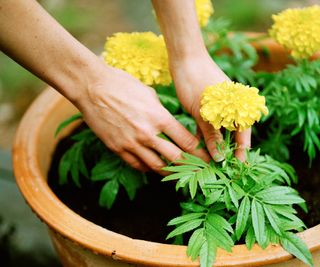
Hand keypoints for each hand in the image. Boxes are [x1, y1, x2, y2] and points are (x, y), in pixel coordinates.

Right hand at [76, 64, 209, 173]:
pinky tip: (152, 167)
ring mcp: (131, 143)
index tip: (205, 156)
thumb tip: (168, 123)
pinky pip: (136, 164)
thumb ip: (161, 112)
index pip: (186, 140)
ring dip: (169, 172)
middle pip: (175, 157)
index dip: (198, 151)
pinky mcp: (117, 148)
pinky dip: (147, 168)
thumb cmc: (122, 84)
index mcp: (159, 117)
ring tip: (177, 174)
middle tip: (198, 171)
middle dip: (190, 166)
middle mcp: (148, 133)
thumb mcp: (149, 94)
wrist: (92, 87)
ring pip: (156, 166)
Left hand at [171, 53, 250, 160]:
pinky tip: (198, 145)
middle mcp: (231, 106)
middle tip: (219, 168)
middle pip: (232, 134)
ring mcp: (219, 105)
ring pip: (218, 129)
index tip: (238, 168)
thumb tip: (219, 157)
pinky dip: (204, 134)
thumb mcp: (203, 111)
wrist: (184, 57)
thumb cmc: (196, 81)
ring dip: (213, 143)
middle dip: (226, 150)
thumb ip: (212, 135)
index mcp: (238, 106)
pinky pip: (208, 123)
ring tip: (207, 160)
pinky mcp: (207, 104)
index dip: (241, 152)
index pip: (244, 135)